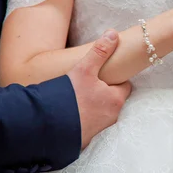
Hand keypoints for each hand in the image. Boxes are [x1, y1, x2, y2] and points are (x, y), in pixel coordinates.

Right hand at [68, 29, 131, 148]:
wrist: (49, 129)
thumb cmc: (71, 98)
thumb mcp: (84, 69)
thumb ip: (100, 51)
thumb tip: (113, 33)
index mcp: (115, 100)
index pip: (124, 85)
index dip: (116, 78)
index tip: (106, 73)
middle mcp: (111, 116)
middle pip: (113, 99)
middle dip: (104, 92)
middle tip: (90, 83)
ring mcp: (99, 129)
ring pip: (101, 112)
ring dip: (93, 105)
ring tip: (79, 96)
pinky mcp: (85, 138)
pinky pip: (89, 124)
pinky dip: (83, 117)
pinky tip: (71, 111)